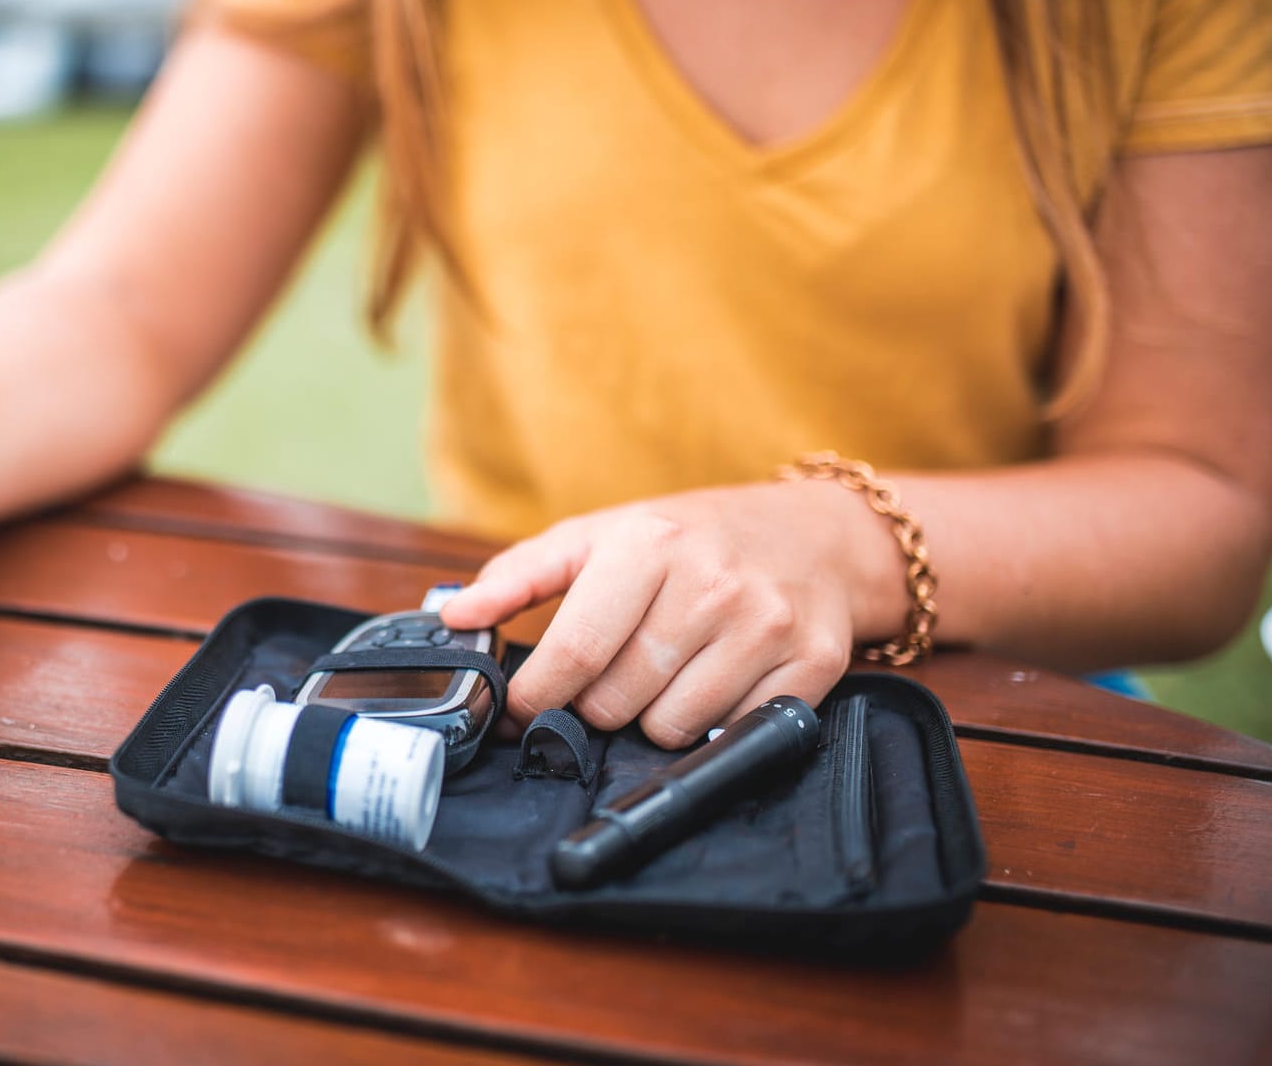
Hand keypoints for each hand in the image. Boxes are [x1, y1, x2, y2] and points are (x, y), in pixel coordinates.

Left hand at [440, 483, 878, 747]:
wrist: (816, 536)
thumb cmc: (690, 539)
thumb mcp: (600, 536)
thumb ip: (520, 575)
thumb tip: (455, 615)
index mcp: (650, 544)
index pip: (574, 653)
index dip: (536, 696)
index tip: (521, 707)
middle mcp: (712, 583)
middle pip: (617, 700)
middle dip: (596, 705)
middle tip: (608, 679)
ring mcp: (766, 625)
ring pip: (670, 727)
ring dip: (652, 718)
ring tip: (665, 674)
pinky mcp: (812, 664)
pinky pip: (730, 734)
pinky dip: (711, 724)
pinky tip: (715, 682)